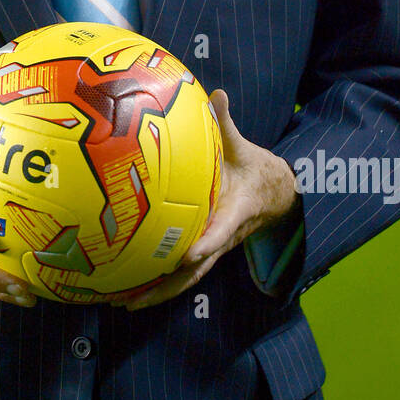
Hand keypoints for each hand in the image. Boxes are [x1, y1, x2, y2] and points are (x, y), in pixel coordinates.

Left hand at [125, 88, 297, 310]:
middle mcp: (221, 237)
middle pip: (195, 270)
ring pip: (186, 278)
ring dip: (158, 294)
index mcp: (234, 212)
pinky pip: (182, 273)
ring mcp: (212, 248)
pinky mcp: (204, 250)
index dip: (206, 244)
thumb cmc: (255, 170)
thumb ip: (228, 125)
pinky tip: (130, 290)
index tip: (188, 255)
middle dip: (166, 287)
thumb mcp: (244, 147)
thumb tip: (218, 94)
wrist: (277, 196)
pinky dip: (159, 284)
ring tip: (123, 304)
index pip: (220, 232)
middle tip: (133, 299)